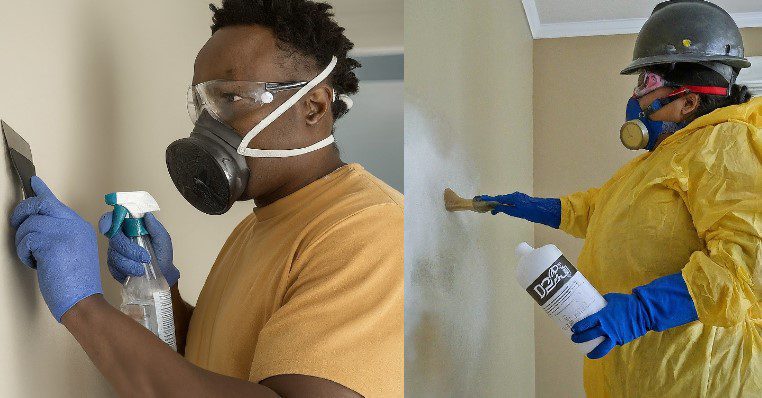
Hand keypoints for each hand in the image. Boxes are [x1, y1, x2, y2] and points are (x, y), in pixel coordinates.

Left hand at [10, 176, 102, 321]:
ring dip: (23, 242)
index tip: (33, 182)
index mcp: (80, 227)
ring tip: (34, 257)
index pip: (56, 203)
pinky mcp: (52, 243)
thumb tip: (38, 224)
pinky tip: (36, 263)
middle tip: (17, 223)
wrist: (82, 300)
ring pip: (29, 224)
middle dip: (22, 212)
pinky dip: (25, 253)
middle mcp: (74, 225)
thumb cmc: (77, 282)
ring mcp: (64, 233)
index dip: (41, 191)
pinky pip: (26, 239)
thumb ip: (61, 234)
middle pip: (40, 204)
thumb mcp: (73, 251)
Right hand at [98, 212, 178, 286]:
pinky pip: (114, 267)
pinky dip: (126, 271)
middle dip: (130, 249)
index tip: (113, 228)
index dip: (109, 221)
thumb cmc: (162, 254)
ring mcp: (115, 252)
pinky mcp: (114, 266)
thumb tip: (147, 215)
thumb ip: (155, 228)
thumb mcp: (163, 240)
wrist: (162, 273)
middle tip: (145, 258)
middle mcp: (120, 238)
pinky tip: (136, 273)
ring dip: (130, 263)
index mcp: (130, 227)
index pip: (113, 219)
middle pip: (114, 239)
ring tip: (142, 269)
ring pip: (114, 255)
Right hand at [479, 192, 561, 227]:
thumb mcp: (516, 211)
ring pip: (506, 201)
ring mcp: (520, 198)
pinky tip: (505, 209)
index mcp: (512, 198)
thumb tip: (495, 206)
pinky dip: (505, 205)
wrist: (547, 211)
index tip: (481, 200)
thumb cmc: (532, 212)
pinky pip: (511, 202)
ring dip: (499, 204)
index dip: (489, 200)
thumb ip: (506, 208)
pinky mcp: (523, 202)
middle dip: (493, 202)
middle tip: (485, 207)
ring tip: (493, 209)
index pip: (498, 198)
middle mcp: (515, 196)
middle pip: (501, 199)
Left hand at [571, 273, 697, 358]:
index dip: (579, 327)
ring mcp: (614, 336)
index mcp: (602, 316)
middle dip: (580, 338)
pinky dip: (605, 348)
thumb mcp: (611, 299)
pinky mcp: (621, 340)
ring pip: (601, 348)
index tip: (573, 329)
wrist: (643, 313)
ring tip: (587, 353)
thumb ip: (601, 302)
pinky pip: (611, 346)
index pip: (587, 323)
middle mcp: (606, 328)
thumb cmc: (626, 303)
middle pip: (590, 335)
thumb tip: (594, 302)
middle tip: (574, 338)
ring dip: (593, 352)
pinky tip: (601, 349)